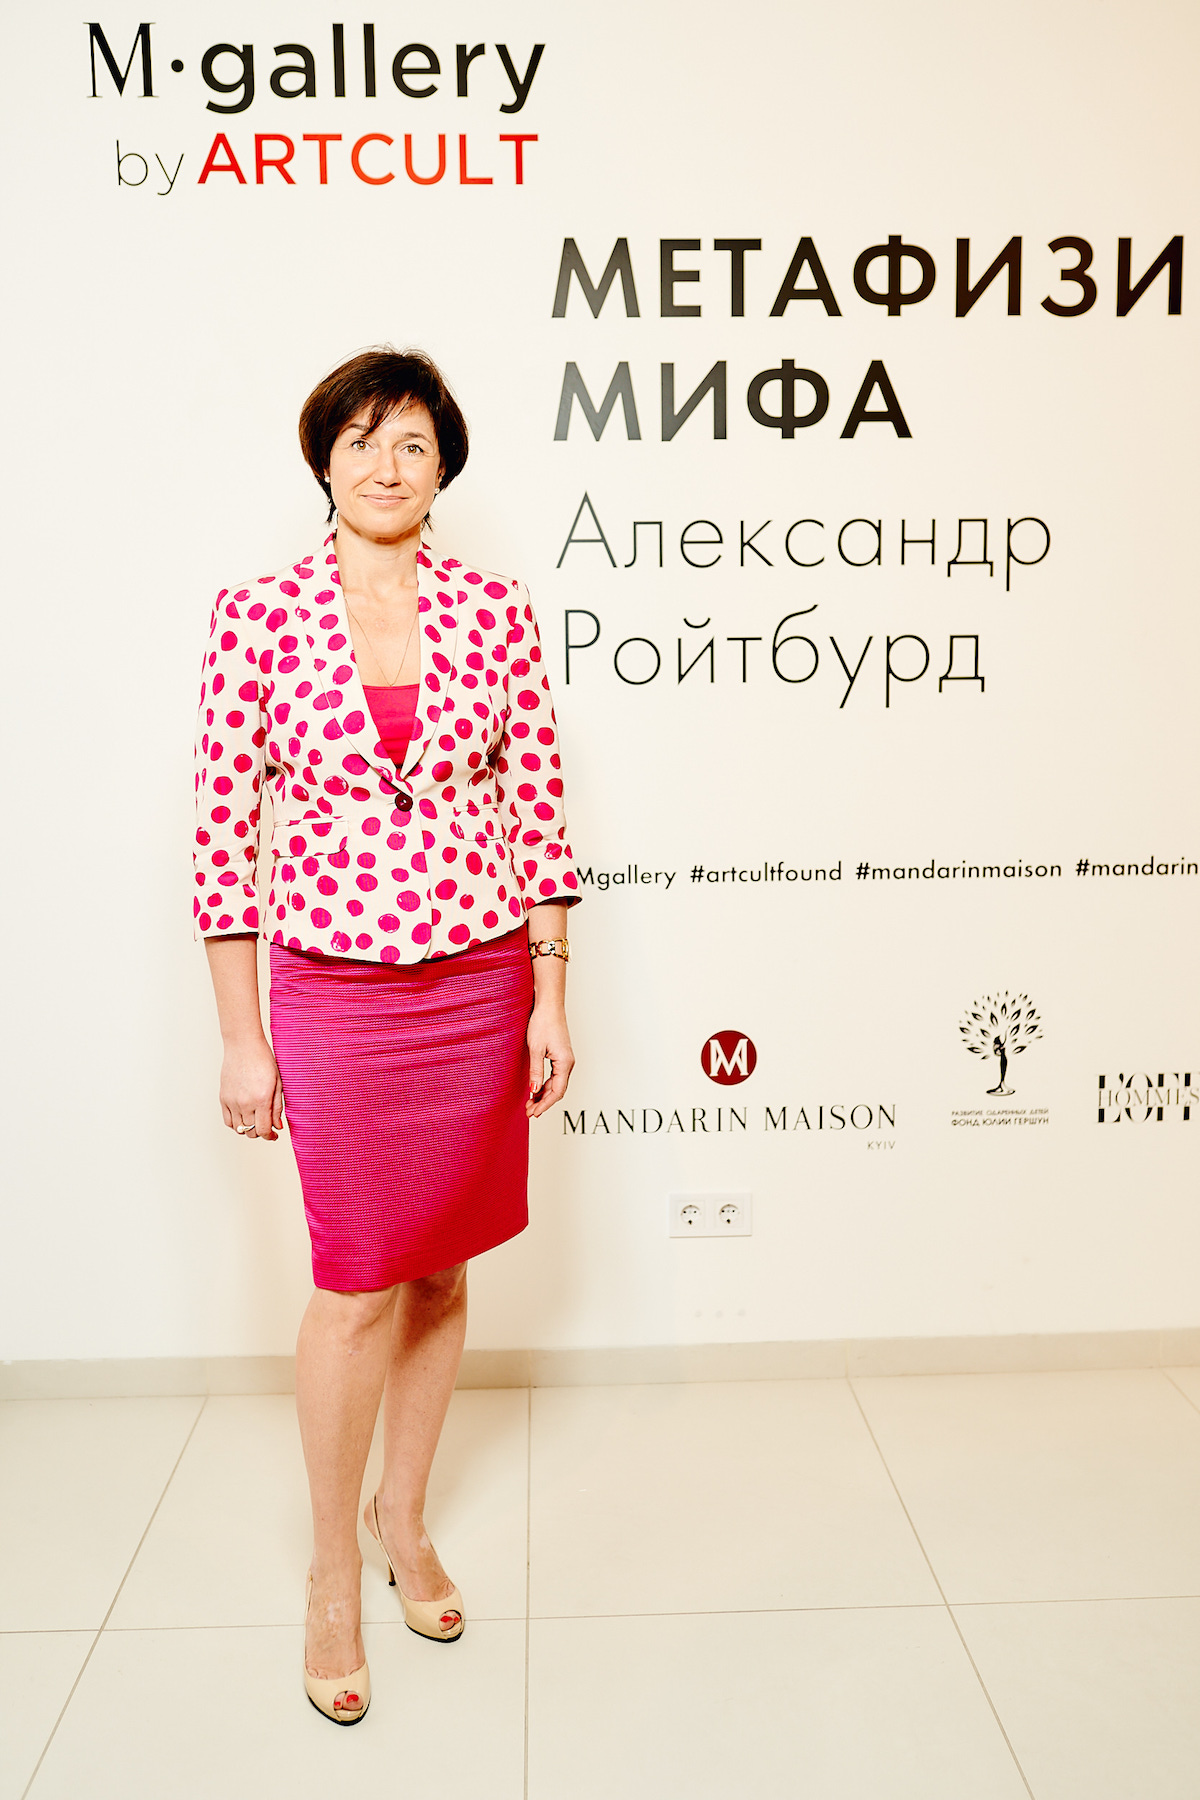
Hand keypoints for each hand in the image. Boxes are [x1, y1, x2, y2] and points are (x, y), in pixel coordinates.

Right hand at [219, 1037, 283, 1140]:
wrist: (243, 1046)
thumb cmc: (263, 1060)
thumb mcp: (277, 1083)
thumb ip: (277, 1107)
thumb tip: (277, 1126)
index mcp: (262, 1099)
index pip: (264, 1129)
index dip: (270, 1136)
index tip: (274, 1135)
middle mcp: (245, 1103)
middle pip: (251, 1132)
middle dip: (261, 1133)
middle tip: (267, 1127)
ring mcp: (232, 1101)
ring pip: (238, 1129)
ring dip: (248, 1130)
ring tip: (255, 1121)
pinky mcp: (223, 1098)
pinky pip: (227, 1121)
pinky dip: (236, 1125)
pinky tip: (244, 1118)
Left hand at [526, 1003, 574, 1118]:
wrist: (549, 1005)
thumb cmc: (543, 1023)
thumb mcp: (535, 1049)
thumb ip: (535, 1071)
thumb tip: (533, 1090)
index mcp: (565, 1063)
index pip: (557, 1092)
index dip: (545, 1104)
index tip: (533, 1112)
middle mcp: (568, 1063)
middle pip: (558, 1090)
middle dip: (543, 1102)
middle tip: (528, 1111)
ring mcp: (565, 1059)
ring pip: (556, 1084)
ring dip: (544, 1094)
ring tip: (530, 1102)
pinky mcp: (561, 1055)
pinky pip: (555, 1075)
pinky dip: (545, 1084)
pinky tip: (535, 1088)